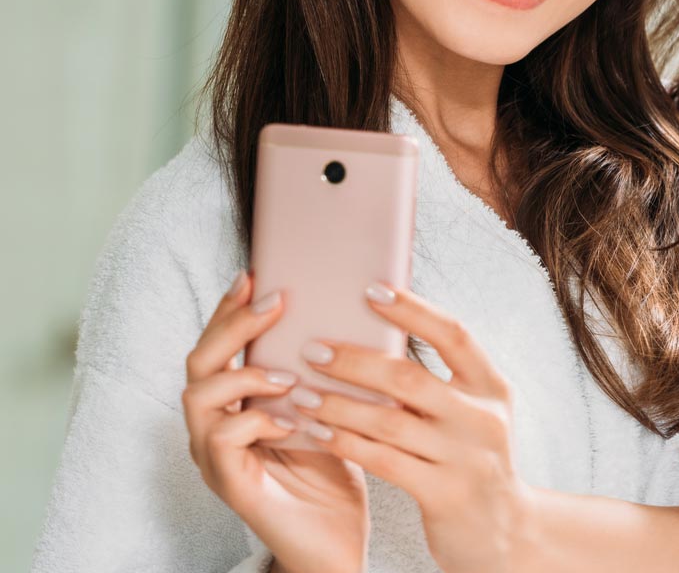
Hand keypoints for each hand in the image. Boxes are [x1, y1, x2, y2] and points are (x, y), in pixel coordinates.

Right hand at [182, 269, 368, 572]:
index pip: (218, 344)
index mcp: (235, 402)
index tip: (253, 273)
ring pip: (198, 396)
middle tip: (274, 300)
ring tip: (287, 370)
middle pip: (199, 360)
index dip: (230, 308)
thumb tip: (342, 303)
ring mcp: (216, 457)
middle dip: (233, 324)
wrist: (337, 542)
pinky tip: (292, 415)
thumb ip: (319, 365)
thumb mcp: (328, 403)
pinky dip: (256, 418)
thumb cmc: (332, 468)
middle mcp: (214, 426)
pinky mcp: (231, 486)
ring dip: (244, 372)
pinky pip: (223, 441)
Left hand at [287, 281, 533, 572]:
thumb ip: (441, 379)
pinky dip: (345, 443)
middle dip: (354, 361)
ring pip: (388, 421)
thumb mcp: (473, 411)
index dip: (412, 310)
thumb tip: (381, 330)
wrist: (504, 533)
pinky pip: (383, 461)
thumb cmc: (473, 458)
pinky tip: (318, 431)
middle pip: (410, 378)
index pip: (453, 334)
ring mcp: (465, 458)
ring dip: (338, 404)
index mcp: (491, 385)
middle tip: (313, 348)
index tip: (370, 290)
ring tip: (302, 391)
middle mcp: (482, 417)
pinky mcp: (444, 494)